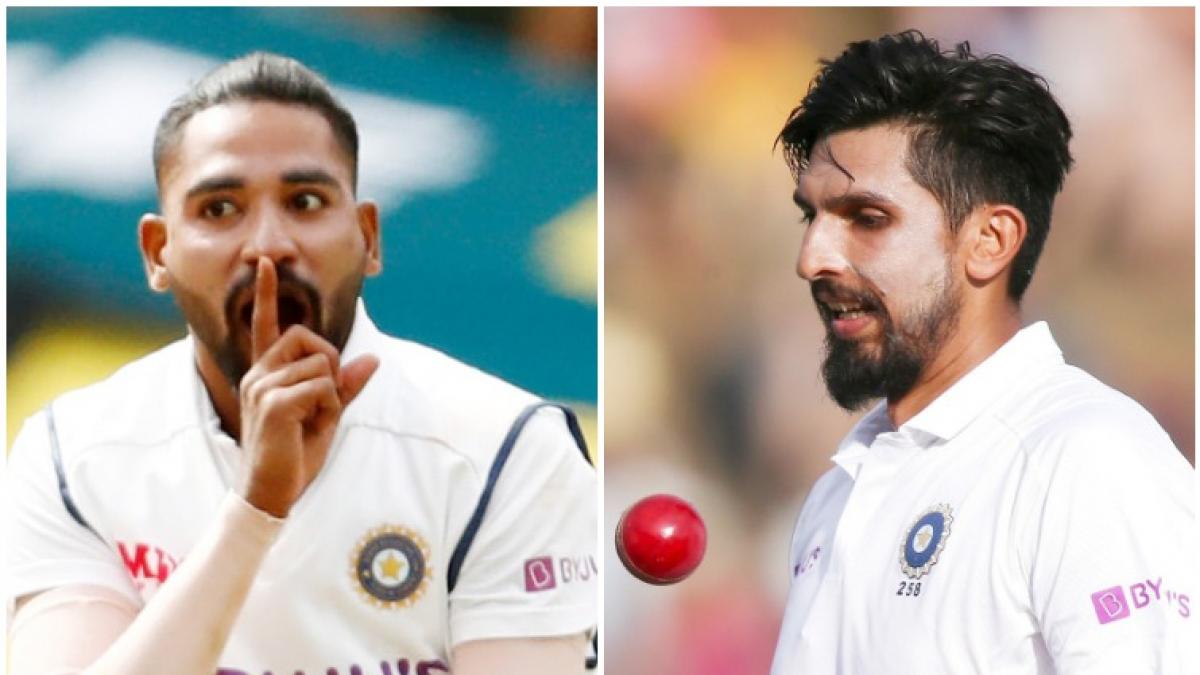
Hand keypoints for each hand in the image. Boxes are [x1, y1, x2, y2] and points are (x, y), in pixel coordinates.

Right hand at [238, 258, 378, 517]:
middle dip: (329, 363)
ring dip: (331, 395)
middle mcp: (258, 373)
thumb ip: (345, 385)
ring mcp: (262, 385)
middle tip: (322, 401)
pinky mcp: (275, 402)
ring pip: (322, 364)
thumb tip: (373, 359)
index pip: (264, 324)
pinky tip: (309, 427)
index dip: (264, 293)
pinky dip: (328, 406)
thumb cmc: (294, 455)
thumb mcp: (326, 415)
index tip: (264, 264)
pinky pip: (323, 386)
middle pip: (309, 337)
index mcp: (265, 373)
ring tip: (311, 422)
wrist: (271, 493)